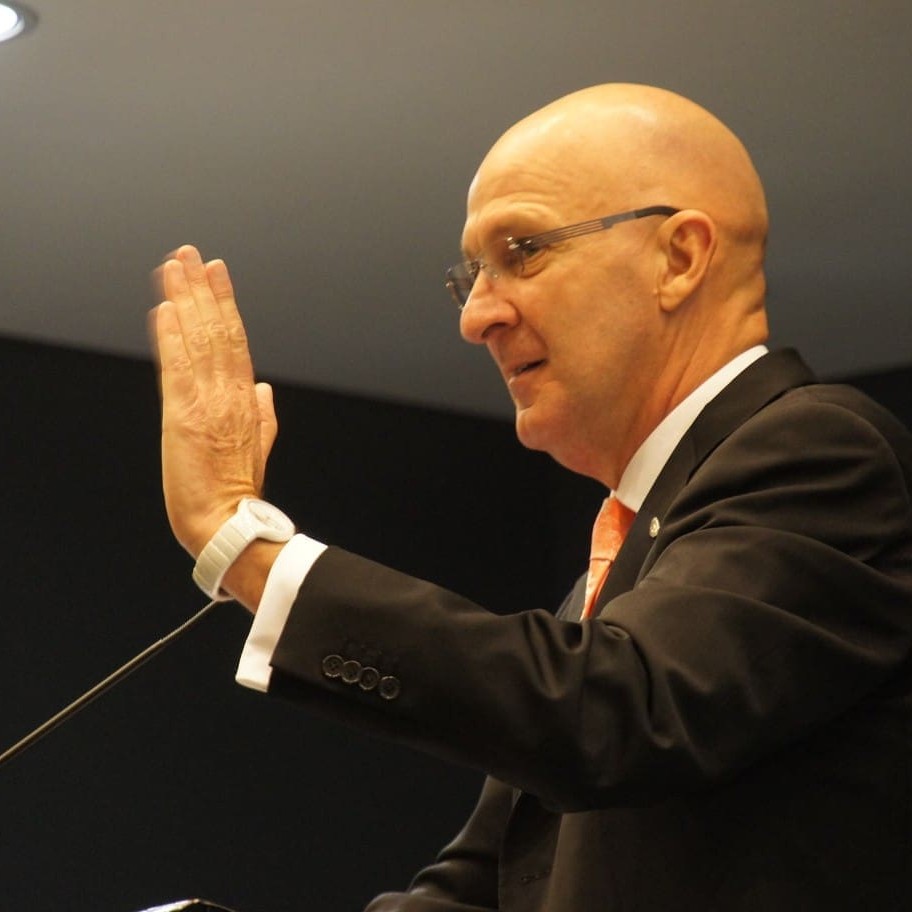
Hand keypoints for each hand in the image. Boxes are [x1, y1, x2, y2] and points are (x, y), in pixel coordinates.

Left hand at [151, 245, 277, 558]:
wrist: (228, 523)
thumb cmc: (239, 491)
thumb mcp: (260, 448)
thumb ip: (263, 414)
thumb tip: (264, 388)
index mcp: (247, 400)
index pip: (236, 339)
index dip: (226, 302)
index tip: (218, 272)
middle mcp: (230, 394)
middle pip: (217, 331)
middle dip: (203, 289)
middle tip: (191, 254)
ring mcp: (208, 403)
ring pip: (198, 341)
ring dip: (185, 300)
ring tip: (175, 267)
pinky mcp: (183, 417)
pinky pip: (178, 369)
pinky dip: (172, 338)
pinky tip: (165, 310)